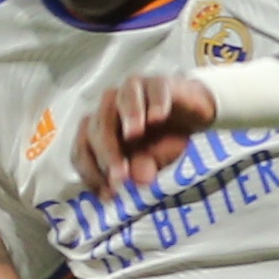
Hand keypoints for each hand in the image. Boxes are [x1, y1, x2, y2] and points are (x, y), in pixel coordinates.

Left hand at [80, 70, 218, 196]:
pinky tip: (158, 118)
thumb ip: (142, 167)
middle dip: (108, 153)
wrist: (196, 115)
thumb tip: (138, 179)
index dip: (91, 173)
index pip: (82, 149)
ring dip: (127, 117)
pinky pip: (154, 88)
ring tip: (134, 136)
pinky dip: (155, 102)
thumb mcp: (154, 161)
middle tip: (121, 177)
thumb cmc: (165, 139)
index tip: (109, 195)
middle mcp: (110, 108)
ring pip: (121, 99)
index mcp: (99, 130)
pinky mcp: (159, 83)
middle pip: (98, 126)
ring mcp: (134, 91)